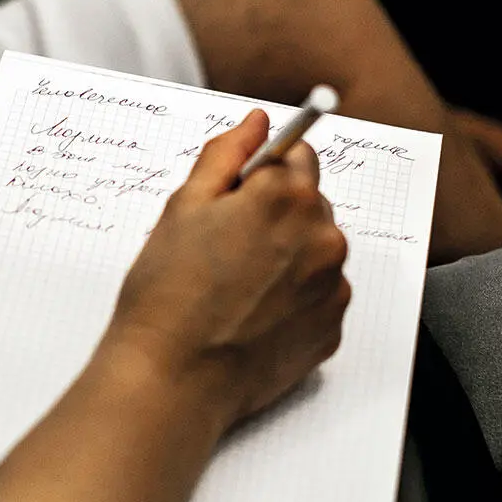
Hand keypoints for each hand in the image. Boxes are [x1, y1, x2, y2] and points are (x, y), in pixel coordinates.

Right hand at [106, 109, 349, 423]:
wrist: (175, 379)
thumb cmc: (168, 296)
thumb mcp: (183, 207)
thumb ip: (226, 154)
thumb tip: (256, 123)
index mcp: (286, 195)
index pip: (295, 154)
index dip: (260, 174)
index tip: (237, 196)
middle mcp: (323, 236)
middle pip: (309, 203)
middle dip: (275, 215)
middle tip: (223, 249)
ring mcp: (332, 286)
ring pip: (316, 250)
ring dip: (287, 257)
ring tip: (236, 287)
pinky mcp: (332, 327)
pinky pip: (319, 296)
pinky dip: (293, 300)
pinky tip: (251, 315)